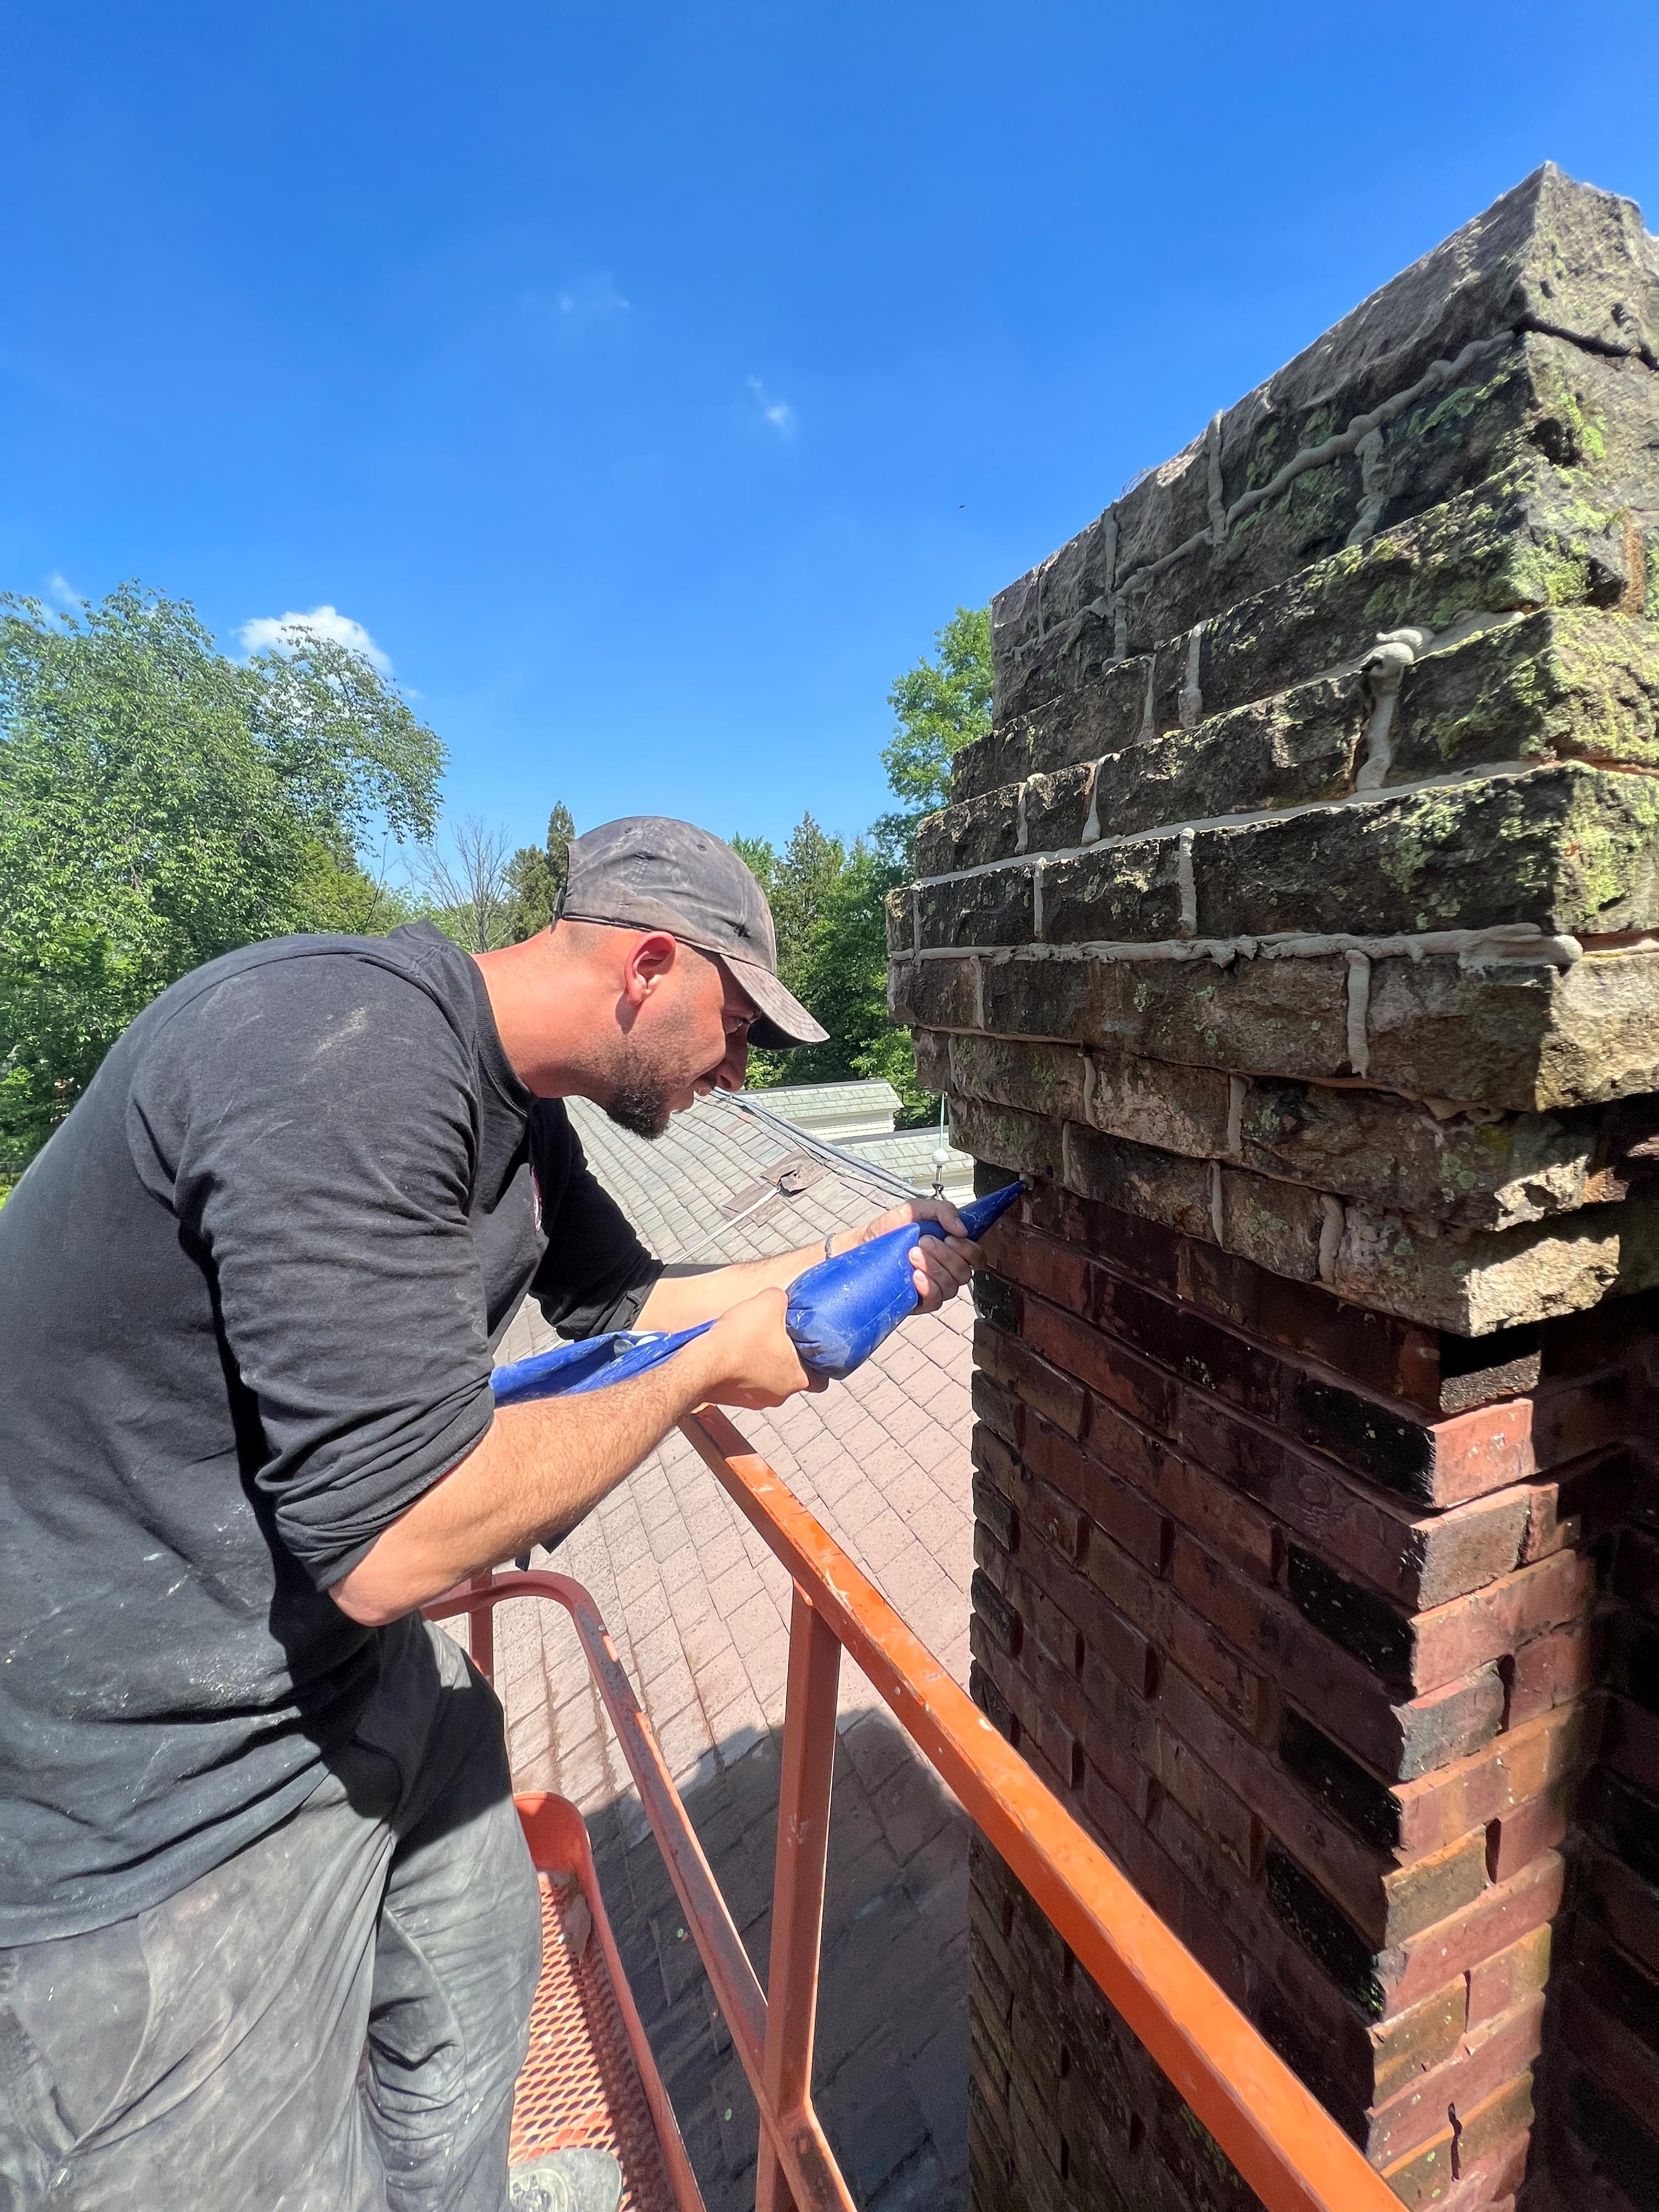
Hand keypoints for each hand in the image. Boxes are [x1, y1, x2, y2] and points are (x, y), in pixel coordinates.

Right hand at [696, 1286, 822, 1408]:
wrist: (700, 1363)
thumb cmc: (738, 1341)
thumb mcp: (769, 1302)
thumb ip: (781, 1299)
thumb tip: (779, 1298)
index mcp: (797, 1378)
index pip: (821, 1378)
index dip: (814, 1359)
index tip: (806, 1345)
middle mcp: (779, 1394)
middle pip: (790, 1374)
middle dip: (782, 1355)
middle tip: (773, 1336)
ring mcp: (754, 1400)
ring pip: (765, 1379)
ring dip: (760, 1362)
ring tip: (749, 1341)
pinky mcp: (732, 1399)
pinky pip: (743, 1382)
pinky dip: (740, 1369)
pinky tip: (732, 1352)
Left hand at [840, 1198, 981, 1312]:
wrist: (863, 1246)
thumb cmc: (890, 1230)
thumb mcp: (915, 1210)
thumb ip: (943, 1210)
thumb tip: (962, 1228)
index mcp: (951, 1249)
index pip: (976, 1257)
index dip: (968, 1249)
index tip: (949, 1237)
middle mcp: (946, 1270)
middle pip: (964, 1272)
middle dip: (945, 1255)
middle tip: (923, 1241)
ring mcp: (935, 1287)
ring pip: (951, 1286)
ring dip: (934, 1268)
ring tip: (912, 1254)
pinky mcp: (921, 1301)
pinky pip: (936, 1300)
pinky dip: (928, 1286)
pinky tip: (914, 1275)